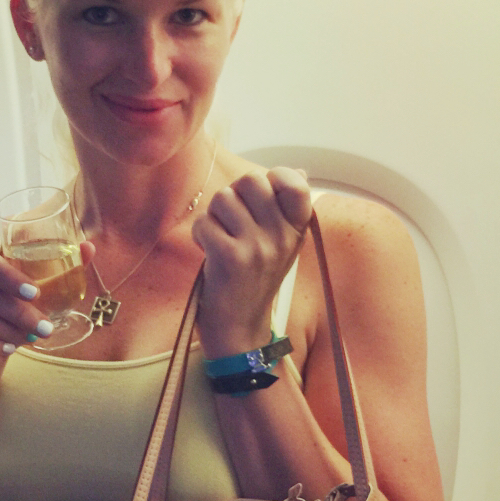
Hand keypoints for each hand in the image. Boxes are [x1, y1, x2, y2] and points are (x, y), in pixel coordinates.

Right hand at [0, 241, 94, 380]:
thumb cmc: (6, 317)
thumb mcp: (29, 296)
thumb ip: (58, 270)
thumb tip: (89, 248)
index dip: (9, 276)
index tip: (35, 293)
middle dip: (17, 312)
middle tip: (44, 327)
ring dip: (3, 329)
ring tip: (29, 340)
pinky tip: (6, 349)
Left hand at [191, 167, 311, 357]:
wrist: (240, 328)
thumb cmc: (254, 281)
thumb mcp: (281, 245)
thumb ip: (285, 209)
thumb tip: (299, 172)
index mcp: (297, 229)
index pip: (295, 183)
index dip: (273, 178)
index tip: (259, 198)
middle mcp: (282, 236)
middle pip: (250, 180)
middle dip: (233, 195)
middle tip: (232, 221)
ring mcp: (258, 247)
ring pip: (222, 198)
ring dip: (213, 216)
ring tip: (221, 239)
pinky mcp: (230, 258)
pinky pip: (204, 222)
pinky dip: (200, 234)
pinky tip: (209, 252)